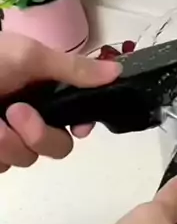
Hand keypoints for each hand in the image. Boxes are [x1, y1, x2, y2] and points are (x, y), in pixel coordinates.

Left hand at [0, 33, 120, 171]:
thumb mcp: (28, 56)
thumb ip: (73, 69)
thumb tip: (118, 71)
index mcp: (40, 90)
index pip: (76, 118)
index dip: (80, 124)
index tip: (78, 125)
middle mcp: (26, 115)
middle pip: (56, 146)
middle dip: (39, 134)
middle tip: (16, 114)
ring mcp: (3, 138)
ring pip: (24, 159)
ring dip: (7, 143)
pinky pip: (0, 167)